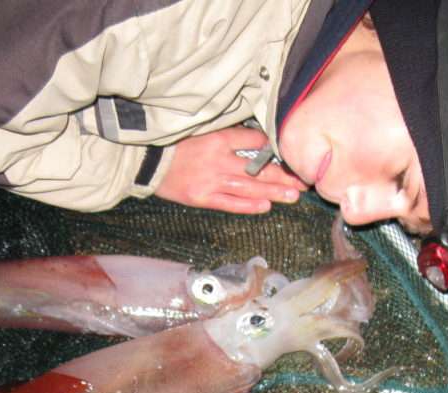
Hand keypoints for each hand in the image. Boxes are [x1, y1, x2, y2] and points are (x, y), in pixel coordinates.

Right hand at [154, 126, 308, 214]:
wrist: (145, 162)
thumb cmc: (173, 145)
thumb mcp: (200, 130)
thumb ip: (225, 136)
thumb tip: (254, 141)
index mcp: (218, 138)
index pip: (254, 141)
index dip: (272, 149)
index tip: (289, 154)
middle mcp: (218, 160)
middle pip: (258, 169)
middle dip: (283, 176)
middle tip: (303, 182)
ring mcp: (211, 181)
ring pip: (249, 188)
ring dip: (273, 192)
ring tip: (293, 196)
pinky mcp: (202, 198)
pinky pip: (230, 203)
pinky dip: (249, 205)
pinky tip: (266, 206)